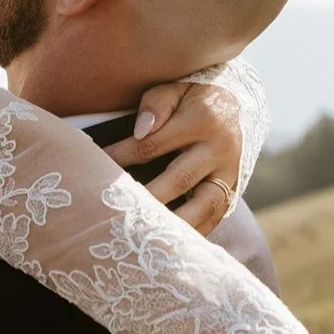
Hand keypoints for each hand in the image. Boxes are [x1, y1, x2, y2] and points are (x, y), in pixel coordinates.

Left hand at [104, 80, 242, 234]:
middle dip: (146, 199)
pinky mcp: (234, 191)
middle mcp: (220, 148)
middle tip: (117, 215)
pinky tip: (170, 245)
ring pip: (203, 206)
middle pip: (177, 180)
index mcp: (202, 118)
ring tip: (146, 240)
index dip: (121, 158)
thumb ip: (156, 104)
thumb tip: (140, 130)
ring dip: (174, 225)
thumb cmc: (193, 98)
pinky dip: (193, 234)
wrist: (237, 107)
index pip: (152, 144)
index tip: (96, 169)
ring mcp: (230, 173)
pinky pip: (215, 218)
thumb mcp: (177, 88)